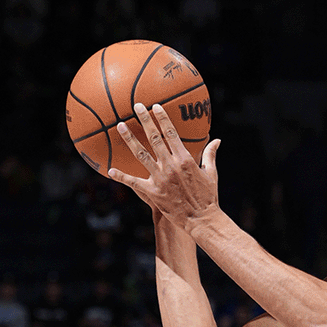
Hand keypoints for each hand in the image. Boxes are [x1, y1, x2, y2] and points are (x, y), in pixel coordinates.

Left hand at [109, 103, 220, 232]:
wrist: (201, 220)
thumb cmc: (208, 198)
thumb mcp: (211, 174)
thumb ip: (210, 155)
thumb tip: (217, 140)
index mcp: (185, 159)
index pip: (171, 133)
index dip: (162, 118)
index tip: (155, 107)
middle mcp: (171, 166)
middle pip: (154, 138)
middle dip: (144, 120)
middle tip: (136, 106)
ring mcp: (160, 178)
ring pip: (141, 154)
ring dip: (129, 139)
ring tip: (120, 126)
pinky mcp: (153, 192)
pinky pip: (134, 182)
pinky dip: (122, 177)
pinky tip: (110, 171)